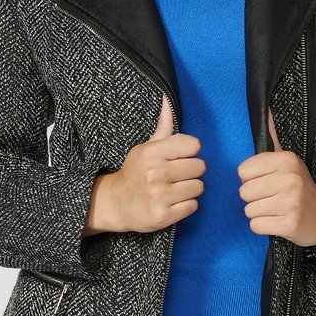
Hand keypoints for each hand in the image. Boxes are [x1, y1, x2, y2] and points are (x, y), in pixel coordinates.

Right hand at [89, 94, 205, 234]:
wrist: (115, 204)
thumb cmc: (135, 173)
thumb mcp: (145, 148)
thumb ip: (163, 127)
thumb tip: (167, 100)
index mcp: (152, 153)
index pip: (193, 145)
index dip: (190, 152)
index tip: (180, 157)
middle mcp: (155, 173)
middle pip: (199, 166)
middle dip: (192, 172)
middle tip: (177, 176)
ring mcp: (159, 196)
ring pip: (199, 187)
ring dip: (191, 189)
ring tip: (175, 189)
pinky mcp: (164, 216)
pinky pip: (193, 205)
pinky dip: (186, 205)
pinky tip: (173, 202)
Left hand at [236, 107, 315, 245]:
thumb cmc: (300, 187)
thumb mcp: (288, 160)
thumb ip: (273, 137)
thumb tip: (266, 109)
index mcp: (287, 160)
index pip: (243, 171)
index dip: (252, 179)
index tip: (269, 182)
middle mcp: (290, 178)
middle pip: (244, 192)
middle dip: (255, 198)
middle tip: (273, 198)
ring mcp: (291, 202)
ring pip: (249, 210)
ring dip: (259, 213)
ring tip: (277, 209)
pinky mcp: (290, 224)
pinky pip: (256, 226)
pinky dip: (264, 227)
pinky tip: (278, 221)